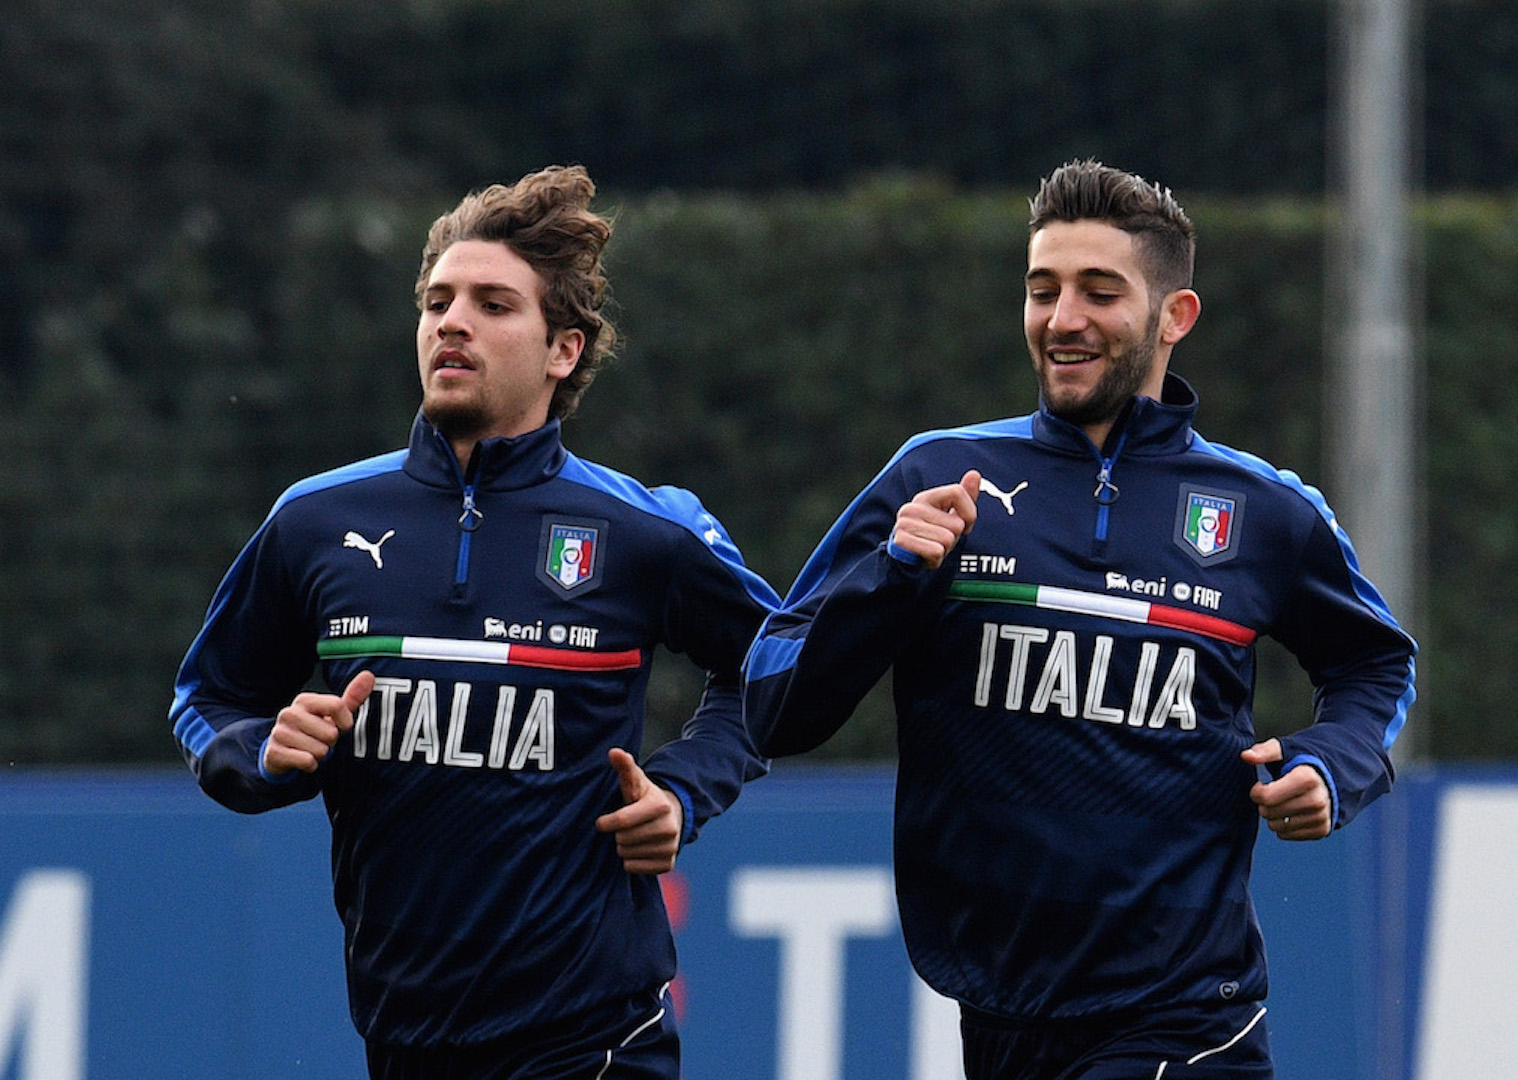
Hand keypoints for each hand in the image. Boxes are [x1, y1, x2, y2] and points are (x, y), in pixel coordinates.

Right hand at [263, 671, 373, 775]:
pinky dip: (310, 765)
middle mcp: (289, 713)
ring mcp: (280, 732)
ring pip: (320, 750)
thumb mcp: (332, 714)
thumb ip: (352, 697)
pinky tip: (301, 759)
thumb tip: (369, 675)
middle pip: (331, 733)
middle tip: (319, 740)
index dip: (345, 722)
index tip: (340, 727)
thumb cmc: (313, 730)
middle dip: (330, 742)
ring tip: (309, 749)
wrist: (281, 751)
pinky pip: (307, 762)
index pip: (337, 705)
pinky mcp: (274, 752)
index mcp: (305, 700)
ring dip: (320, 755)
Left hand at [594, 748, 683, 873]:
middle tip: (624, 827)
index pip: (622, 821)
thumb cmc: (644, 798)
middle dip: (618, 834)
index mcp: (660, 805)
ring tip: (631, 836)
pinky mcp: (668, 863)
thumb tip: (614, 752)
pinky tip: (637, 849)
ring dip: (624, 847)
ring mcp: (670, 847)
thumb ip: (624, 767)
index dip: (606, 822)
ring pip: (627, 855)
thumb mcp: (635, 781)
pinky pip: (635, 868)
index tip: (602, 822)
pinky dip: (631, 861)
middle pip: (623, 839)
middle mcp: (669, 827)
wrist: (672, 816)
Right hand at [891, 470, 980, 569]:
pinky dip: (935, 559)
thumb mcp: (952, 516)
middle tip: (940, 541)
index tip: (963, 526)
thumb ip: (965, 495)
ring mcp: (904, 524)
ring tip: (932, 548)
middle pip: (956, 522)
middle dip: (954, 538)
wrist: (907, 560)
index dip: (969, 513)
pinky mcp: (901, 542)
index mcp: (925, 497)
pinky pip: (936, 551)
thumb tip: (975, 473)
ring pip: (947, 539)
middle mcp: (912, 507)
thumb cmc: (933, 535)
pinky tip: (925, 556)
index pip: (958, 492)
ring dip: (944, 549)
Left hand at [1242, 738, 1331, 839]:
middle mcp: (1317, 800)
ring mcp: (1321, 817)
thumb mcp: (1283, 751)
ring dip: (1273, 816)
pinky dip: (1283, 826)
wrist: (1329, 780)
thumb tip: (1246, 756)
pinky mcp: (1321, 830)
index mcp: (1307, 779)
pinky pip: (1286, 835)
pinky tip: (1290, 813)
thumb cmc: (1300, 765)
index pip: (1267, 797)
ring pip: (1277, 826)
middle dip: (1264, 804)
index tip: (1261, 785)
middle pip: (1269, 813)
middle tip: (1272, 795)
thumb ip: (1264, 751)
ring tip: (1282, 803)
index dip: (1257, 792)